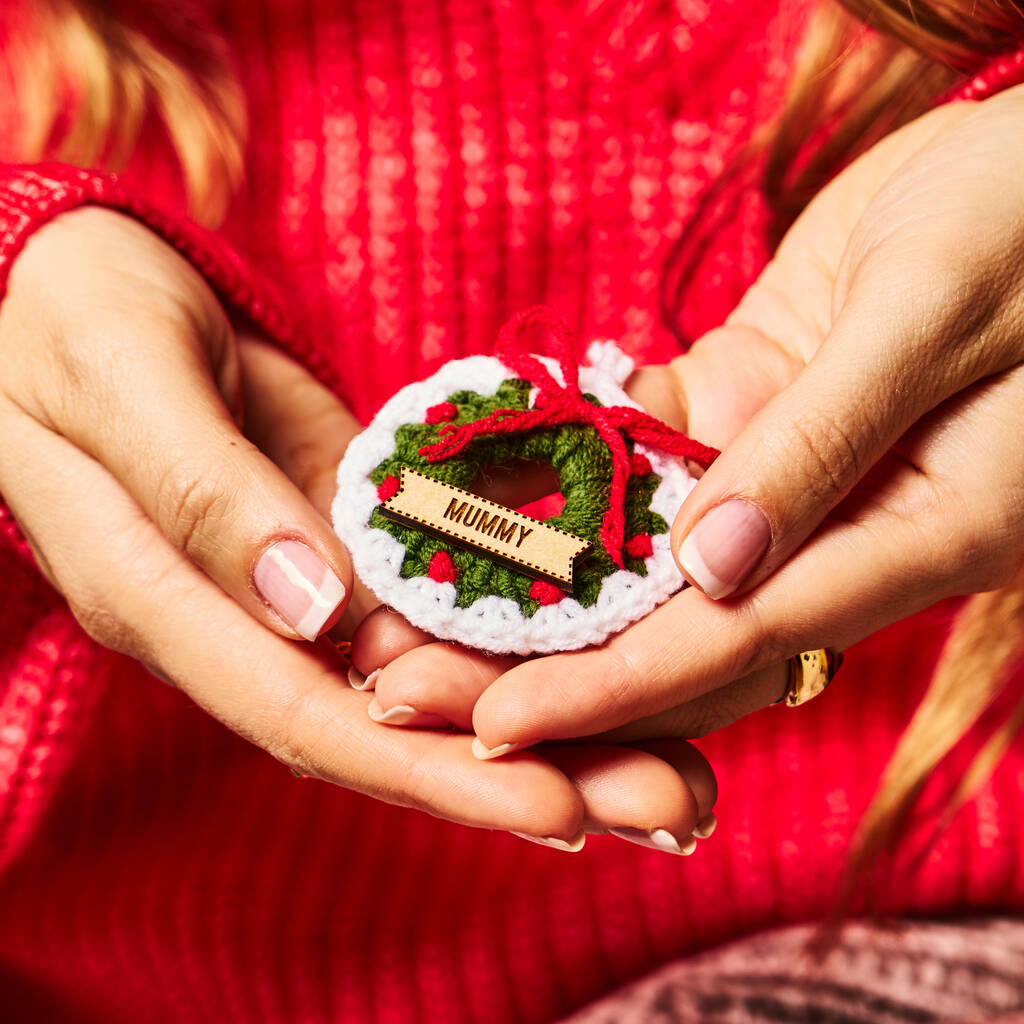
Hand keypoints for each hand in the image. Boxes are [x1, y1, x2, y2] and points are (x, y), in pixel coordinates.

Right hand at [0, 208, 716, 849]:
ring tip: (671, 765)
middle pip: (390, 729)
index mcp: (166, 603)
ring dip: (548, 729)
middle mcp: (243, 625)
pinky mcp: (344, 549)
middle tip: (666, 802)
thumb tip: (312, 610)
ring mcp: (301, 592)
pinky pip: (436, 613)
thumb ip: (204, 493)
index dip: (429, 770)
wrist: (93, 291)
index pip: (306, 715)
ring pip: (427, 684)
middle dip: (525, 774)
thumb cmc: (80, 319)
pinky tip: (603, 670)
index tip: (554, 805)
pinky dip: (516, 650)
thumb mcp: (122, 380)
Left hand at [366, 89, 1023, 756]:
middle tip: (414, 681)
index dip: (617, 691)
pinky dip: (565, 466)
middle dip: (545, 661)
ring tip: (416, 597)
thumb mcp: (934, 312)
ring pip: (647, 551)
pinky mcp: (752, 401)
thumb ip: (823, 443)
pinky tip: (476, 478)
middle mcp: (843, 523)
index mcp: (921, 533)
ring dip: (534, 577)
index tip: (499, 727)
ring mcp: (788, 466)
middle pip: (677, 625)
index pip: (742, 641)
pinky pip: (646, 449)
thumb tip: (711, 570)